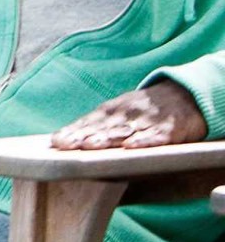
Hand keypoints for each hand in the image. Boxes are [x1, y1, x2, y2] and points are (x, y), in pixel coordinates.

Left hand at [51, 83, 208, 150]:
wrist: (186, 95)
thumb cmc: (143, 111)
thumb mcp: (119, 113)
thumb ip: (95, 127)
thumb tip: (62, 141)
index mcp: (111, 111)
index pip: (88, 122)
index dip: (72, 132)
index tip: (55, 142)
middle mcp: (126, 113)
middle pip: (102, 127)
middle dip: (83, 136)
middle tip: (65, 145)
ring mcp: (147, 120)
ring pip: (124, 131)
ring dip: (106, 138)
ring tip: (90, 146)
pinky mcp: (169, 129)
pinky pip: (156, 136)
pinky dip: (145, 141)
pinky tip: (132, 146)